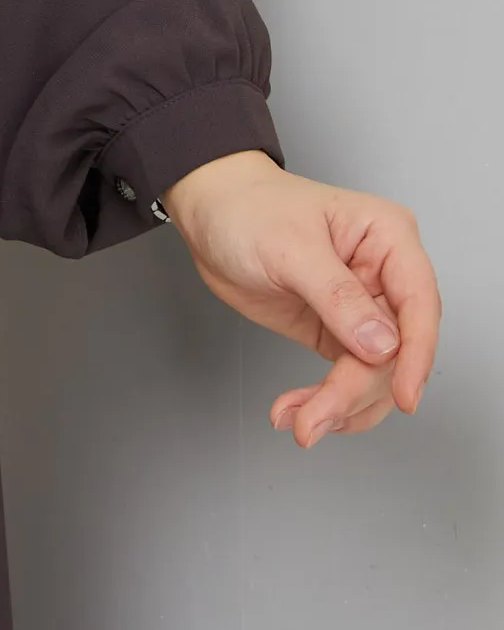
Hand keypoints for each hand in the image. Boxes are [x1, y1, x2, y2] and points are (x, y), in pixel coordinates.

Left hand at [160, 148, 438, 444]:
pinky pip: (348, 380)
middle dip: (356, 391)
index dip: (416, 354)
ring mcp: (363, 309)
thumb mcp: (290, 247)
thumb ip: (337, 296)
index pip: (419, 303)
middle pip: (396, 352)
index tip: (403, 397)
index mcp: (387, 237)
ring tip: (299, 421)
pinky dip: (326, 403)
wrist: (210, 212)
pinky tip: (297, 411)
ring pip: (375, 376)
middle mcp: (384, 276)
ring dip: (339, 406)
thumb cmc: (248, 208)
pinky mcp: (338, 334)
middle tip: (315, 418)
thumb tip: (383, 346)